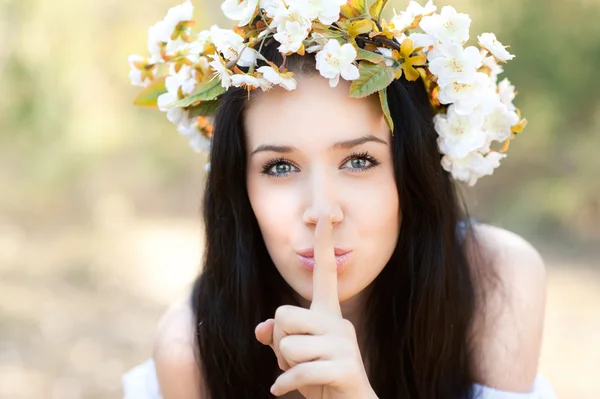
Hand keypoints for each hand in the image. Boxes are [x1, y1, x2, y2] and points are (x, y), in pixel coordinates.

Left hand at [255, 213, 376, 398]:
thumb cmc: (320, 378)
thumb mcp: (294, 356)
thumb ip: (278, 337)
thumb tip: (261, 329)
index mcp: (328, 314)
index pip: (325, 273)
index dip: (323, 245)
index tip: (324, 215)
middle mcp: (338, 322)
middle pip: (283, 315)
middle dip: (278, 342)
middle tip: (291, 360)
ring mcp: (343, 345)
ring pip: (287, 344)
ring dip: (284, 366)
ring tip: (300, 374)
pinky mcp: (345, 368)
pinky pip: (298, 370)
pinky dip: (286, 384)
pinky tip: (284, 391)